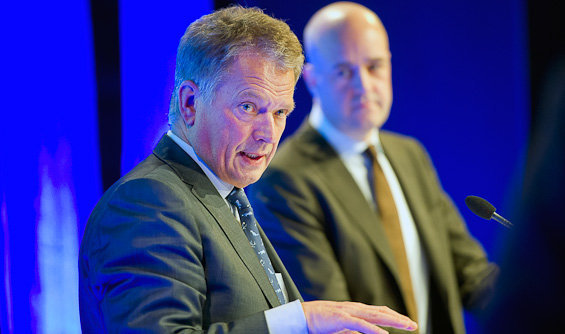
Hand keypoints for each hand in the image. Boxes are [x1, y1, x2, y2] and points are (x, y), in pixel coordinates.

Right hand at [301, 300, 417, 333]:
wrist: (301, 316)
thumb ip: (352, 330)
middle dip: (398, 318)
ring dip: (392, 321)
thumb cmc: (318, 322)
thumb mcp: (339, 328)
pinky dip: (373, 329)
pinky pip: (360, 324)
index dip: (393, 315)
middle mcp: (353, 308)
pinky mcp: (341, 318)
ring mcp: (348, 311)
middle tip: (413, 324)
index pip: (378, 311)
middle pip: (381, 312)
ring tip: (406, 325)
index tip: (405, 321)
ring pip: (375, 316)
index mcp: (354, 309)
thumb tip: (365, 333)